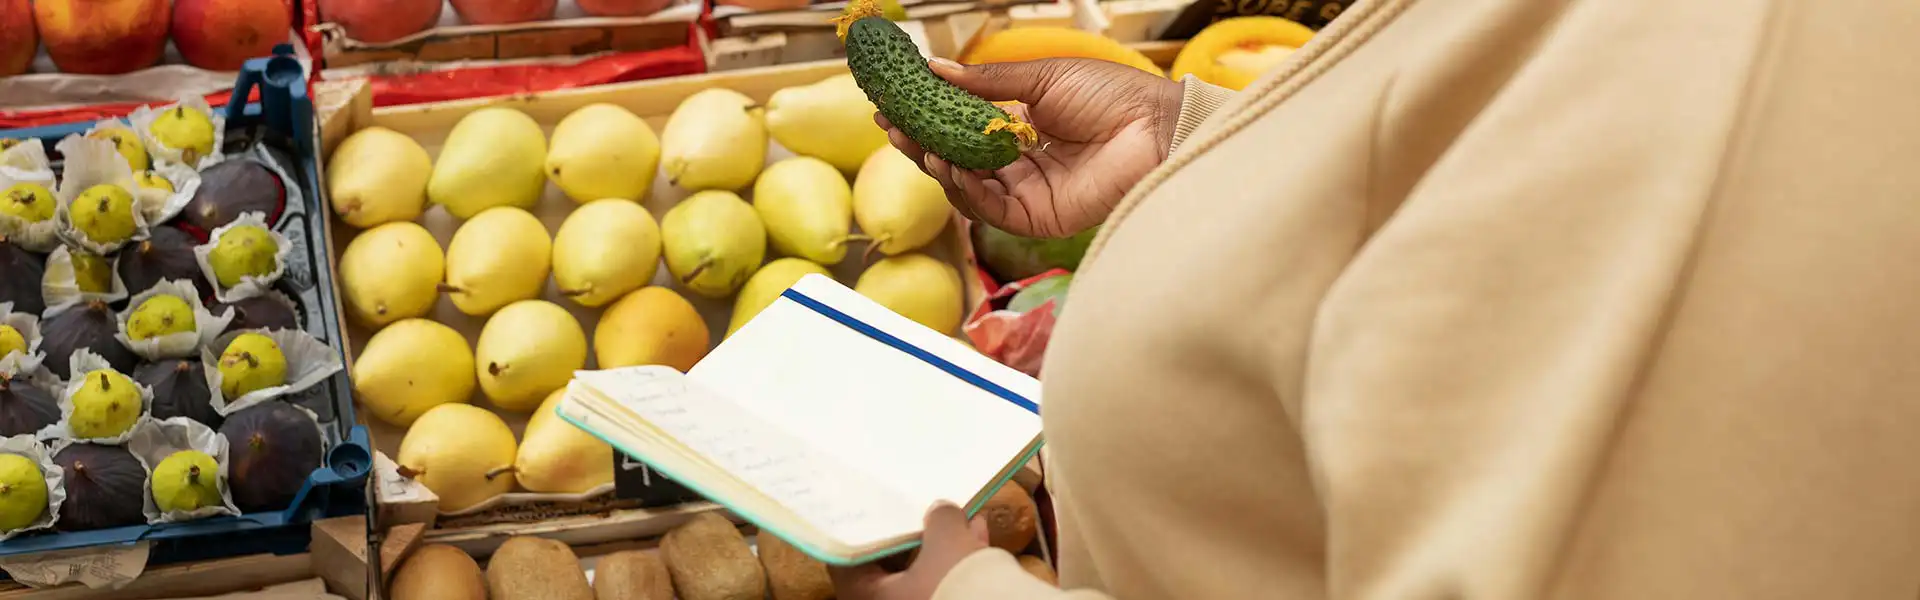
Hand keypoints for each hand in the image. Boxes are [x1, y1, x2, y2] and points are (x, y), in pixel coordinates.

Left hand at [830, 502, 990, 599]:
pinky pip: (945, 588)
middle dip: (913, 536)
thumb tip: (939, 510)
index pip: (848, 558)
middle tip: (924, 509)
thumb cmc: (954, 584)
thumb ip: (938, 519)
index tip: (876, 506)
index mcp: (867, 598)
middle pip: (890, 567)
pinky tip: (980, 538)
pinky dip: (958, 567)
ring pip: (922, 578)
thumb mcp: (947, 540)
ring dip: (941, 549)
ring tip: (963, 519)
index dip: (863, 529)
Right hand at [877, 57, 1184, 238]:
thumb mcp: (1041, 79)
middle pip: (957, 161)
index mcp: (1022, 129)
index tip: (895, 103)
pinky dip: (963, 188)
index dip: (928, 118)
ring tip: (915, 142)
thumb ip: (986, 83)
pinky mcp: (1036, 217)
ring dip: (935, 165)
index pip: (963, 129)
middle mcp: (1021, 164)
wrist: (1154, 126)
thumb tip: (935, 68)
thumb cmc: (1111, 96)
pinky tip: (946, 163)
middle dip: (921, 143)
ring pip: (966, 187)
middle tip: (889, 125)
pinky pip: (988, 208)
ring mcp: (1027, 192)